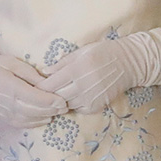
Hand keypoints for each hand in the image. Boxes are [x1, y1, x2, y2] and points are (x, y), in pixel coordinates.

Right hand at [0, 52, 66, 127]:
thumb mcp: (12, 62)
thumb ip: (30, 73)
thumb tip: (47, 81)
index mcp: (10, 86)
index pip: (35, 98)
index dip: (51, 101)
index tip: (63, 100)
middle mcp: (7, 103)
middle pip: (35, 111)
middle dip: (52, 110)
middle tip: (65, 106)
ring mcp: (4, 113)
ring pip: (30, 120)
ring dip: (46, 117)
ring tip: (57, 112)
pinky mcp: (2, 118)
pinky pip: (22, 124)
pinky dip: (35, 123)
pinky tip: (44, 118)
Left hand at [36, 29, 160, 113]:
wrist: (128, 63)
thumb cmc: (102, 52)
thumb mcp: (80, 52)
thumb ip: (62, 63)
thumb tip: (44, 72)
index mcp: (76, 69)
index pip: (50, 84)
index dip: (39, 87)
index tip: (32, 86)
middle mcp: (82, 85)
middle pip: (56, 96)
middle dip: (46, 96)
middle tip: (38, 94)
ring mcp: (90, 97)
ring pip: (66, 104)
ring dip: (58, 101)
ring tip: (52, 96)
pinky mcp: (97, 106)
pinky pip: (78, 109)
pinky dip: (71, 105)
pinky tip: (70, 98)